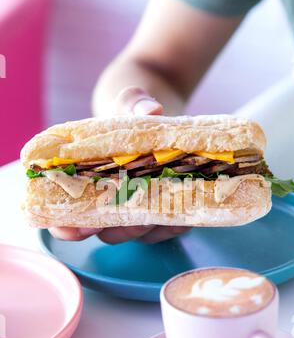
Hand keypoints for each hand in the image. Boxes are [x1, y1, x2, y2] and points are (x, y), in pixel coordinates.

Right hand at [49, 86, 190, 243]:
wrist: (154, 115)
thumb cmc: (129, 113)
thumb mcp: (128, 103)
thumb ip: (133, 103)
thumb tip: (152, 109)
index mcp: (86, 184)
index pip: (66, 219)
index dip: (67, 228)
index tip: (76, 228)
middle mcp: (110, 204)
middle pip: (107, 233)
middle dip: (120, 228)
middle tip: (133, 216)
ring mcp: (136, 212)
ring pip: (138, 234)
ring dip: (149, 227)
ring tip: (164, 211)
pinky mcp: (162, 215)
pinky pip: (166, 230)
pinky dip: (173, 225)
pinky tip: (182, 213)